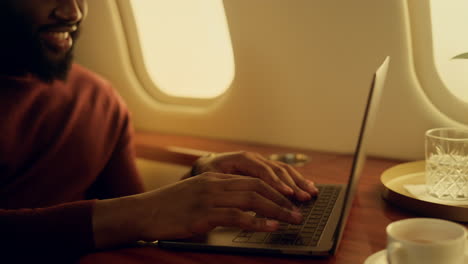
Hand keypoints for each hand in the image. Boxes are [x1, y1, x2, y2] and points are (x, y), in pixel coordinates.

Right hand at [93, 172, 302, 247]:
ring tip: (293, 219)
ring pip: (251, 199)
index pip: (254, 178)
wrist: (143, 211)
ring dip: (277, 210)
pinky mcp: (203, 214)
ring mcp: (209, 197)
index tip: (292, 197)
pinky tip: (270, 227)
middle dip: (283, 198)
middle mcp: (216, 183)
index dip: (276, 187)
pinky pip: (236, 216)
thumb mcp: (197, 193)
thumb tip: (245, 206)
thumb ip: (220, 195)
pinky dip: (256, 222)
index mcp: (216, 177)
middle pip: (258, 186)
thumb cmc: (170, 206)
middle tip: (300, 209)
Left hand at [190, 151, 317, 200]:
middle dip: (293, 185)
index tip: (287, 194)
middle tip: (304, 198)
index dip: (277, 183)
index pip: (263, 170)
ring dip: (299, 182)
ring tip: (311, 193)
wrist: (207, 166)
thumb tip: (240, 197)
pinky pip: (285, 173)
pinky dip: (298, 180)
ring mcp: (262, 162)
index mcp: (243, 158)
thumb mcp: (212, 179)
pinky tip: (309, 186)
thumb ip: (227, 186)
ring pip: (285, 171)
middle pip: (278, 170)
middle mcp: (255, 158)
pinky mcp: (266, 169)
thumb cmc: (208, 174)